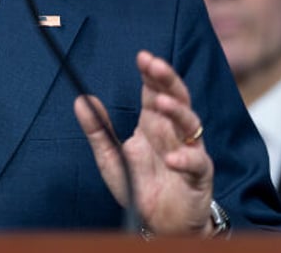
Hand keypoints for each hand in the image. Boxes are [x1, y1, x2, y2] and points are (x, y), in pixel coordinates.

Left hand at [74, 49, 213, 235]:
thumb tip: (81, 99)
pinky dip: (185, 158)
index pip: (154, 91)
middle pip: (176, 98)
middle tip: (155, 65)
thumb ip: (97, 129)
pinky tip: (171, 158)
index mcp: (152, 124)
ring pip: (191, 124)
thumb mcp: (110, 157)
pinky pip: (197, 163)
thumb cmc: (138, 186)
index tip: (142, 56)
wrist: (159, 224)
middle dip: (167, 80)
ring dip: (177, 111)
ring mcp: (189, 151)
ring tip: (160, 103)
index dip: (151, 74)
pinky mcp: (199, 176)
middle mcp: (173, 133)